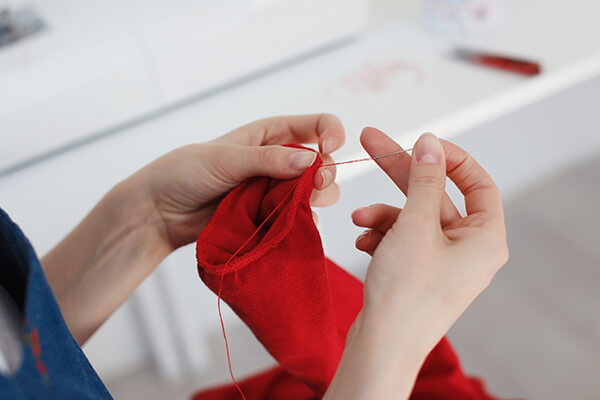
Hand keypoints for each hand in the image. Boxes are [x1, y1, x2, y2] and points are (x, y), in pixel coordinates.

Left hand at [128, 114, 344, 251]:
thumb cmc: (185, 173)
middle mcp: (279, 161)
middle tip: (313, 188)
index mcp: (271, 135)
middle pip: (324, 163)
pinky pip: (301, 219)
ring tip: (297, 208)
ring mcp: (276, 191)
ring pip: (318, 193)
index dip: (332, 133)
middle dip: (326, 174)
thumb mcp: (225, 159)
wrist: (161, 212)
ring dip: (316, 200)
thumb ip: (267, 160)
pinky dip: (303, 223)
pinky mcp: (271, 217)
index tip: (328, 149)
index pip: (317, 126)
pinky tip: (291, 227)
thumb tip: (310, 162)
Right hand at [324, 128, 507, 399]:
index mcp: (484, 238)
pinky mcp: (419, 272)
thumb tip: (431, 144)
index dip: (449, 158)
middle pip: (436, 196)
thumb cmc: (405, 295)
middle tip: (372, 143)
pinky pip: (403, 239)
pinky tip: (363, 241)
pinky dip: (382, 235)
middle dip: (402, 174)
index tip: (420, 143)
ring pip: (413, 217)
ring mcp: (442, 261)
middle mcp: (468, 249)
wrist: (381, 347)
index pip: (477, 182)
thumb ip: (424, 180)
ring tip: (359, 218)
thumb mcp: (415, 226)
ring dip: (384, 213)